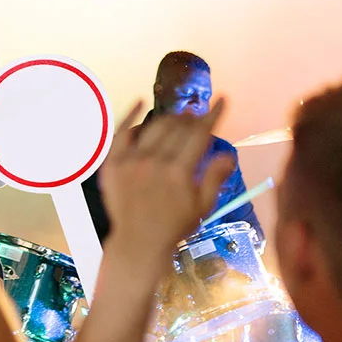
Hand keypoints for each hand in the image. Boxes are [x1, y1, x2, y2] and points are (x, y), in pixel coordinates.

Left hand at [99, 100, 234, 263]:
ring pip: (153, 127)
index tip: (222, 100)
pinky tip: (140, 102)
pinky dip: (131, 115)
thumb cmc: (174, 226)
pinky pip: (121, 132)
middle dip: (191, 118)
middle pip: (176, 128)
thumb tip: (228, 155)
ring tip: (178, 117)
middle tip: (198, 115)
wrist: (137, 241)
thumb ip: (214, 177)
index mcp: (178, 171)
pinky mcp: (112, 162)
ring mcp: (130, 160)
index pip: (199, 133)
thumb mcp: (202, 206)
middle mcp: (154, 161)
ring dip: (169, 118)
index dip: (212, 115)